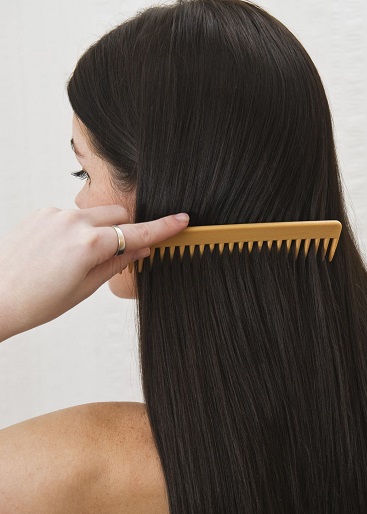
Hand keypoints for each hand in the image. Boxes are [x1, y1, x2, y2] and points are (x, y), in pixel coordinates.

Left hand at [0, 205, 189, 340]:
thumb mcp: (85, 289)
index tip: (181, 220)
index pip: (137, 232)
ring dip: (98, 230)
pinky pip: (71, 215)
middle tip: (114, 255)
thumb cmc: (36, 301)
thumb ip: (117, 262)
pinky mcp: (40, 212)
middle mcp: (72, 221)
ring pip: (95, 214)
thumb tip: (141, 248)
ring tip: (75, 259)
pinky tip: (59, 252)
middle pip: (118, 215)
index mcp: (88, 244)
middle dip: (124, 230)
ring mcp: (54, 214)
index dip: (163, 228)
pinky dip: (76, 228)